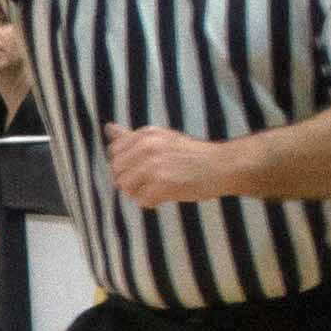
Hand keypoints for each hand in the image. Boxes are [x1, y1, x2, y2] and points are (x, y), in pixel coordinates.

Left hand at [105, 122, 233, 205]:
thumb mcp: (161, 138)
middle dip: (130, 181)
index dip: (125, 164)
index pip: (114, 152)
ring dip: (138, 193)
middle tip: (150, 183)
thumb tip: (108, 128)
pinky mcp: (163, 184)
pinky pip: (141, 200)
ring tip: (156, 190)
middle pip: (117, 171)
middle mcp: (147, 147)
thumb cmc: (192, 154)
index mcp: (146, 134)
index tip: (141, 169)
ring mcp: (154, 165)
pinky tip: (164, 196)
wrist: (222, 165)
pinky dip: (151, 202)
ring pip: (125, 187)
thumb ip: (132, 137)